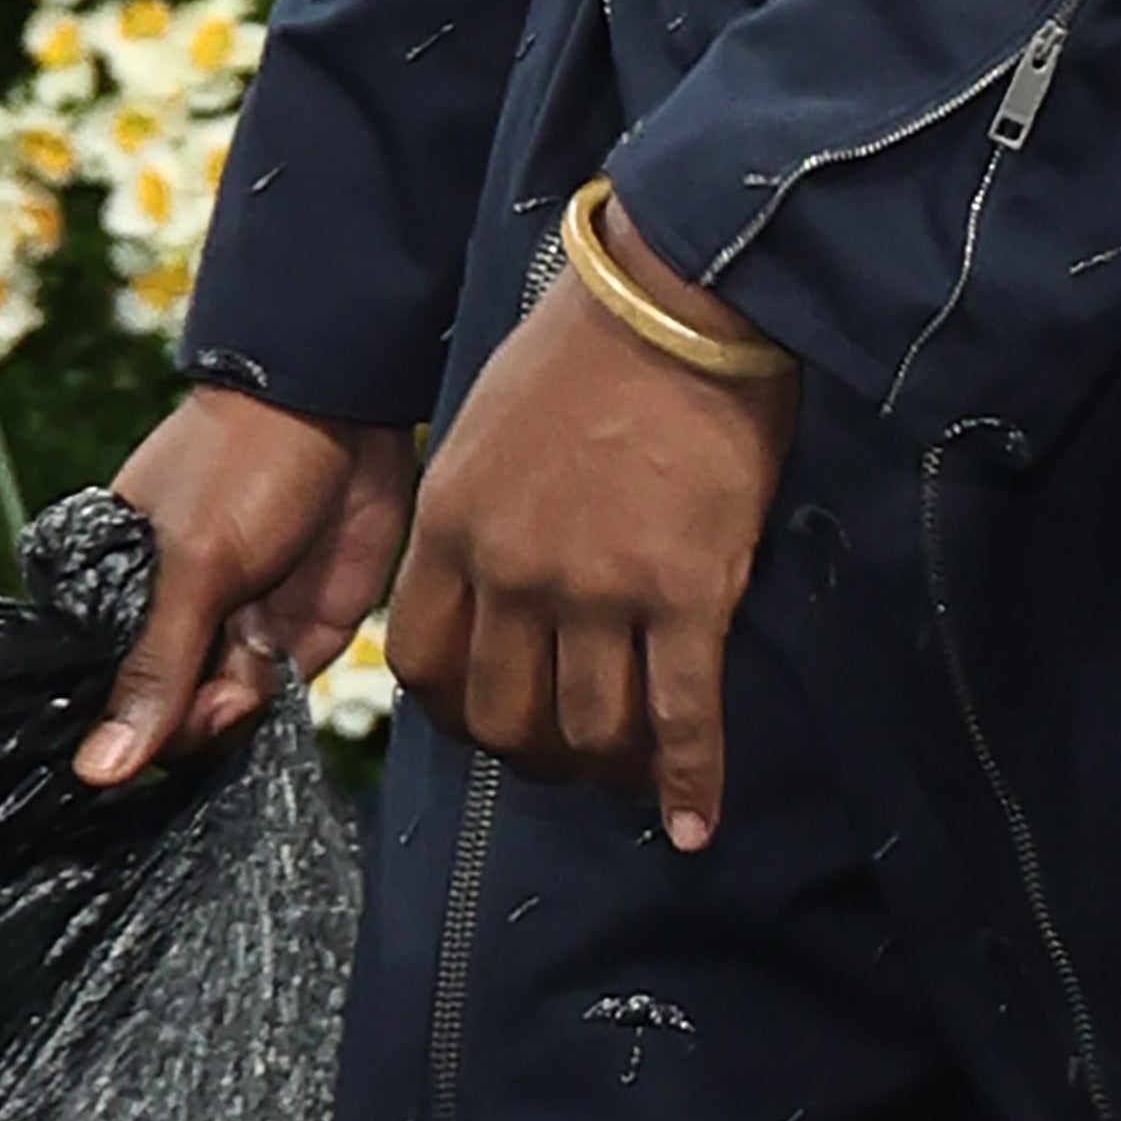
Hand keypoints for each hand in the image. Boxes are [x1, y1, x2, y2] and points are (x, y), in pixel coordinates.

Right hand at [79, 382, 411, 789]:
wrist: (344, 410)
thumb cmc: (241, 465)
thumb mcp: (192, 563)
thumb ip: (153, 668)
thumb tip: (97, 771)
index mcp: (109, 601)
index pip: (96, 703)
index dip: (125, 729)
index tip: (160, 718)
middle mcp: (163, 628)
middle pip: (160, 728)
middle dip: (195, 720)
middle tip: (228, 683)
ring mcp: (224, 637)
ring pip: (218, 725)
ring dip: (239, 704)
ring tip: (257, 642)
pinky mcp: (285, 644)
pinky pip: (270, 704)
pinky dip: (276, 693)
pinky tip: (277, 646)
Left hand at [385, 279, 795, 851]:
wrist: (679, 299)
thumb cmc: (583, 352)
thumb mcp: (482, 432)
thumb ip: (472, 523)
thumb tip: (484, 595)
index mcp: (452, 527)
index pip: (424, 669)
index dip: (457, 715)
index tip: (493, 718)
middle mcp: (513, 572)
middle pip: (504, 717)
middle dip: (535, 754)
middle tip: (571, 754)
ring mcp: (599, 589)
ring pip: (590, 730)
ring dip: (611, 769)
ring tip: (634, 772)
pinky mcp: (686, 593)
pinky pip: (682, 715)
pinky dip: (691, 781)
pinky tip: (695, 820)